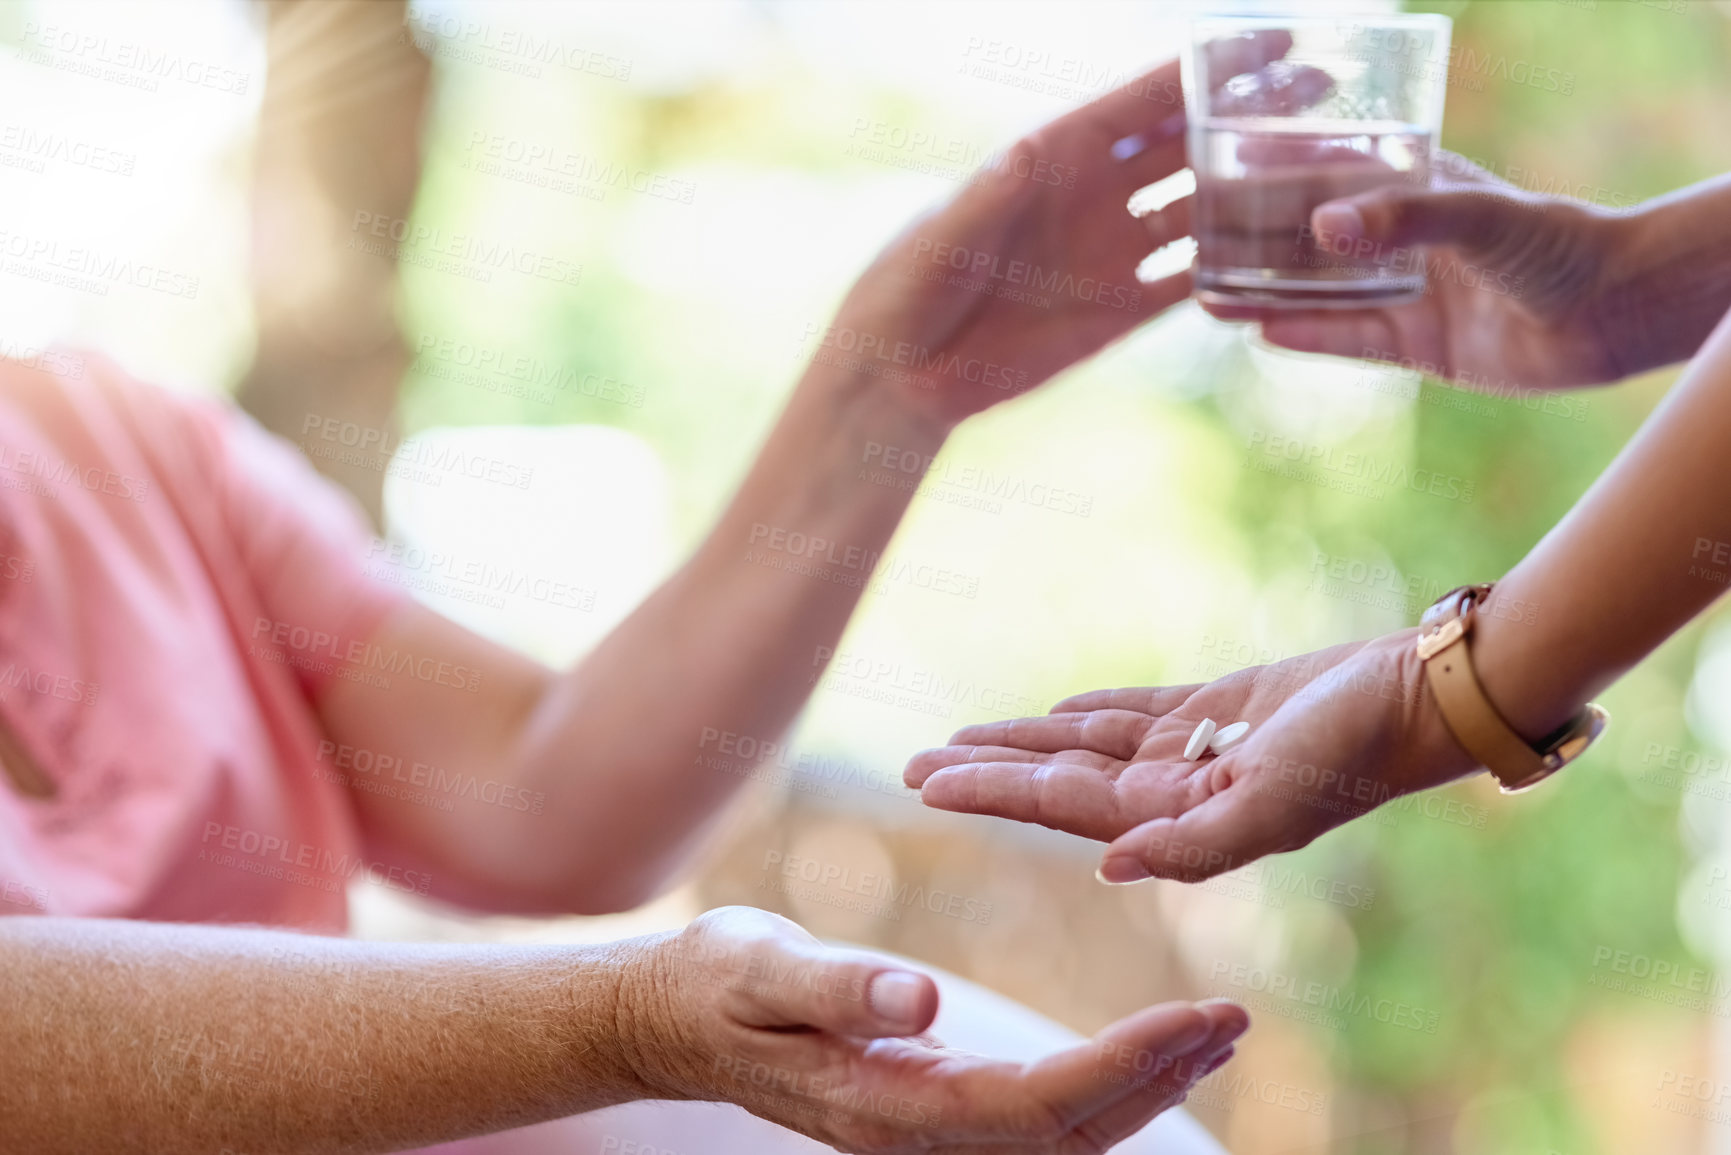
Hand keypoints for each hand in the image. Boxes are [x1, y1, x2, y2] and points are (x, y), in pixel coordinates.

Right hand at [627, 906, 1247, 1151]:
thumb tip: (921, 1001)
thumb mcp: (761, 968)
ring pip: (1064, 1135)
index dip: (1120, 1069)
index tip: (1190, 1019)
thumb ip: (837, 985)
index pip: (1034, 1105)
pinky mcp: (932, 1108)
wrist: (672, 1020)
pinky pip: (1039, 1118)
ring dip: (1144, 1087)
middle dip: (1157, 1081)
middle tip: (1232, 1019)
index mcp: (889, 1102)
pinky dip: (1105, 1086)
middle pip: (1069, 1133)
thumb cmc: (714, 985)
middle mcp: (920, 1132)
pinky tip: (1143, 1052)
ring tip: (1213, 1032)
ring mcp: (927, 1129)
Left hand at [825, 38, 1294, 429]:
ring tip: (1325, 181)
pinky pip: (1188, 283)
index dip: (1209, 72)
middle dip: (1255, 119)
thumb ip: (990, 197)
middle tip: (1327, 100)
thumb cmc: (907, 287)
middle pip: (1188, 144)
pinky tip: (1282, 264)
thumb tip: (1029, 150)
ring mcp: (1111, 251)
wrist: (903, 373)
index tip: (1276, 47)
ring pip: (1200, 210)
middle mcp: (1094, 194)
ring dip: (1255, 194)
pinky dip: (1232, 270)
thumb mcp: (943, 238)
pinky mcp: (1119, 311)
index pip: (1145, 100)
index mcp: (1056, 156)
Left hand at [904, 630, 1479, 883]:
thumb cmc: (1351, 753)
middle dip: (986, 773)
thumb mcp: (1272, 807)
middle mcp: (1177, 794)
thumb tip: (1105, 865)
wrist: (1416, 697)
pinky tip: (1052, 712)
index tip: (924, 781)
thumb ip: (1192, 844)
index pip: (1059, 806)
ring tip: (960, 737)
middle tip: (912, 766)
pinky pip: (1135, 712)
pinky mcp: (1219, 710)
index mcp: (1179, 821)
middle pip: (1057, 779)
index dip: (990, 792)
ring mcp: (1196, 752)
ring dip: (1022, 740)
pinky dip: (1087, 711)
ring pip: (1084, 744)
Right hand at [1203, 152, 1638, 389]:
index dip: (1275, 169)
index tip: (1219, 168)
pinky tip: (1255, 329)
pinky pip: (1345, 339)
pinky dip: (1303, 334)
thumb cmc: (1555, 244)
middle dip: (1256, 237)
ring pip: (1318, 290)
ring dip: (1266, 291)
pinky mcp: (1415, 345)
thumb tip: (1323, 227)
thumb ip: (1404, 219)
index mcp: (1415, 187)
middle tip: (1195, 240)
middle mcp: (1402, 238)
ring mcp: (1405, 292)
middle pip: (1311, 235)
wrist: (1610, 316)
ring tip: (1205, 292)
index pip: (1330, 171)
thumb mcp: (1479, 216)